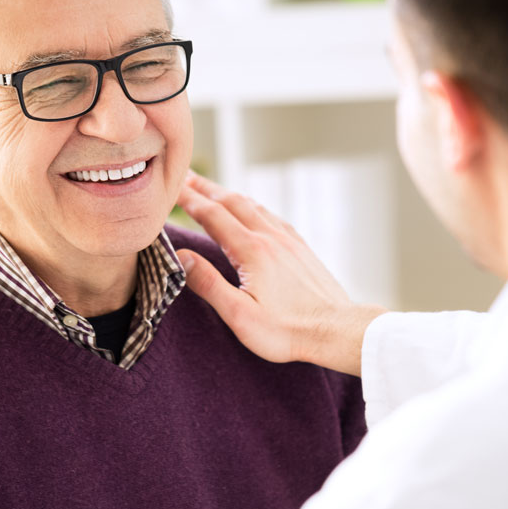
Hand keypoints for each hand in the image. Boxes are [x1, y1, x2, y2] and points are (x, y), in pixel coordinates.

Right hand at [175, 172, 386, 375]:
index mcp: (252, 251)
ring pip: (252, 206)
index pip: (212, 215)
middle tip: (184, 177)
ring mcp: (288, 240)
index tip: (170, 188)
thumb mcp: (240, 315)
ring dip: (228, 194)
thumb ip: (208, 284)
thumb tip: (181, 257)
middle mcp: (270, 237)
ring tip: (211, 189)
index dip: (189, 199)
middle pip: (231, 202)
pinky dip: (252, 206)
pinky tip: (251, 210)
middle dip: (205, 188)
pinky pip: (271, 216)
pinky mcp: (300, 247)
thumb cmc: (287, 331)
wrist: (337, 330)